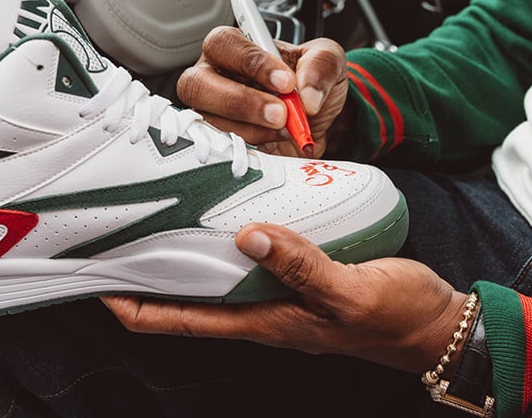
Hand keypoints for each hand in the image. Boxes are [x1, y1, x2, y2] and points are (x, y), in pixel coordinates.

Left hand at [103, 222, 468, 373]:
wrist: (434, 323)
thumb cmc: (396, 316)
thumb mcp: (351, 293)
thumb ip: (303, 267)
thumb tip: (249, 235)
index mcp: (267, 321)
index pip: (182, 321)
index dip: (135, 307)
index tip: (96, 283)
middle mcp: (265, 309)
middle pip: (189, 297)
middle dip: (150, 273)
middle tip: (120, 235)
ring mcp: (282, 293)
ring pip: (217, 274)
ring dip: (186, 252)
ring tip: (160, 216)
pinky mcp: (301, 274)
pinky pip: (252, 256)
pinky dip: (229, 236)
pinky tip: (230, 208)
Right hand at [177, 26, 348, 157]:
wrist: (315, 122)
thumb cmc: (309, 82)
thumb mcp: (328, 61)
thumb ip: (321, 66)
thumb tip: (307, 95)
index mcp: (235, 47)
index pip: (225, 43)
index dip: (252, 62)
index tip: (286, 82)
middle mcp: (214, 76)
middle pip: (197, 83)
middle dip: (242, 102)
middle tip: (281, 114)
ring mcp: (211, 112)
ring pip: (207, 120)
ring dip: (251, 129)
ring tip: (285, 129)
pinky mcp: (218, 144)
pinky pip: (219, 150)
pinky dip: (251, 149)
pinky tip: (274, 142)